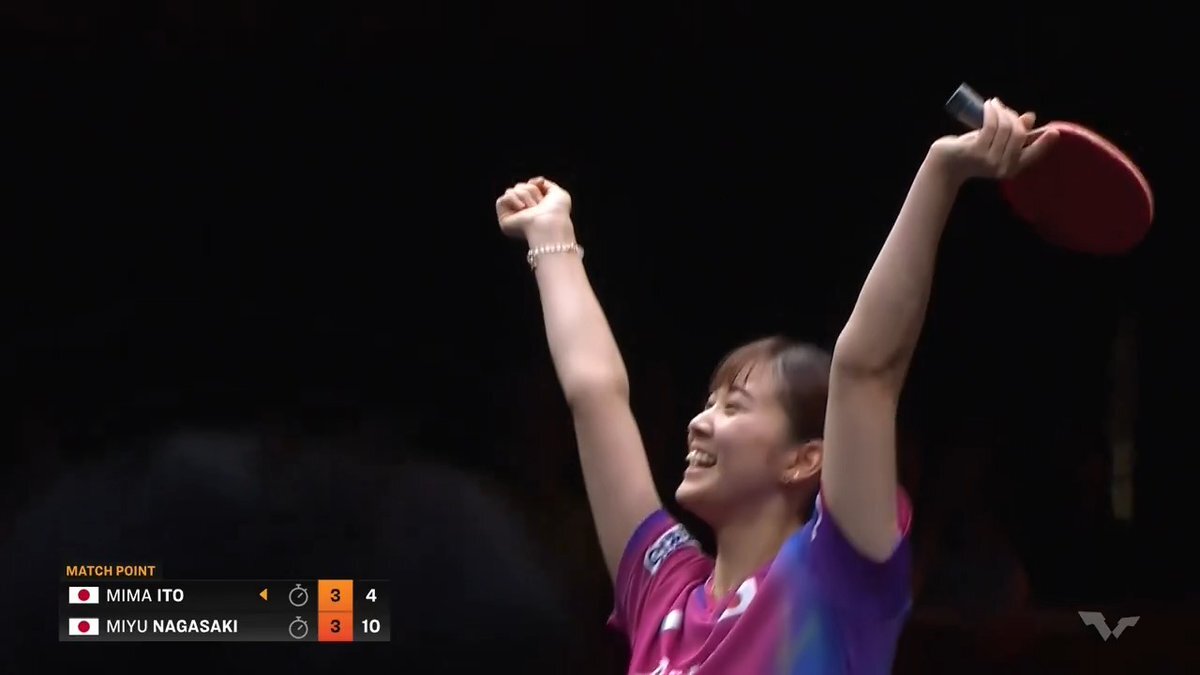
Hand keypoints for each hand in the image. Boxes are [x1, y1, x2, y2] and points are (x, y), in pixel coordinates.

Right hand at [495, 177, 573, 242]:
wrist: (550, 224)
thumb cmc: (557, 212)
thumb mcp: (558, 193)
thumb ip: (547, 185)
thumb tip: (535, 181)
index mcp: (535, 207)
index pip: (527, 186)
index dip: (533, 184)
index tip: (541, 182)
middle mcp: (524, 211)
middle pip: (519, 186)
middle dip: (530, 190)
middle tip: (538, 203)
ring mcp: (513, 216)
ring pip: (510, 191)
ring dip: (524, 195)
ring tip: (532, 207)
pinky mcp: (504, 219)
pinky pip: (501, 200)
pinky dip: (512, 199)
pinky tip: (521, 207)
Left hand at [931, 98, 1058, 181]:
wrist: (944, 164)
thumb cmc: (970, 152)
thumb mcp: (994, 142)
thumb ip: (1012, 132)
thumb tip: (1030, 117)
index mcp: (1011, 169)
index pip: (1032, 156)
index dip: (1044, 144)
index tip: (1054, 131)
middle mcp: (1002, 168)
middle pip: (1018, 134)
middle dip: (1013, 116)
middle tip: (1002, 107)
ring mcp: (989, 160)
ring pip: (1005, 127)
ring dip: (1000, 110)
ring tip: (993, 103)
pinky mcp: (976, 151)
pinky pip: (990, 124)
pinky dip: (991, 111)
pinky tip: (988, 105)